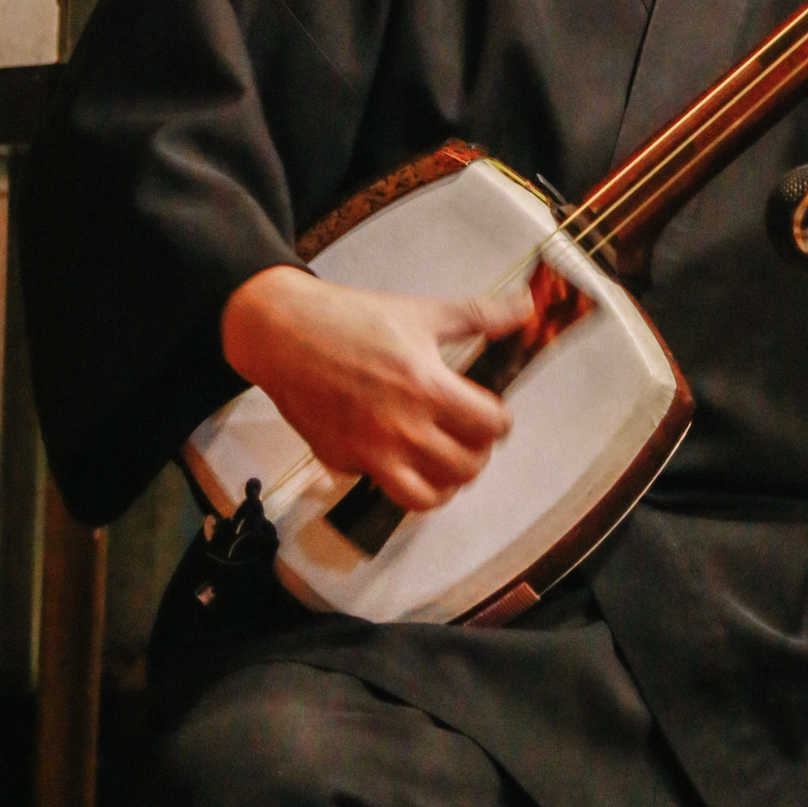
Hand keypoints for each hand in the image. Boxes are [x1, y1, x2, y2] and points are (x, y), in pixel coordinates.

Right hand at [221, 265, 534, 512]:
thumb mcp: (422, 313)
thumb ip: (479, 316)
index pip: (490, 427)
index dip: (500, 421)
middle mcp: (401, 428)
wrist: (283, 334)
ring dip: (443, 483)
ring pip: (427, 498)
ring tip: (443, 461)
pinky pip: (382, 486)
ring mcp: (369, 453)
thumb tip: (524, 308)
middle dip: (477, 454)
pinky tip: (398, 452)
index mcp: (428, 388)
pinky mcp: (341, 463)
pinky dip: (397, 477)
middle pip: (466, 468)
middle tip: (470, 437)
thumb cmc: (350, 320)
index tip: (492, 414)